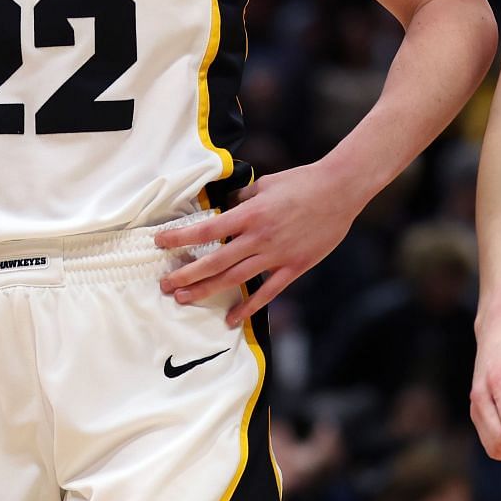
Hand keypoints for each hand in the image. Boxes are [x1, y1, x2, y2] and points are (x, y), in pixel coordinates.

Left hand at [155, 165, 361, 325]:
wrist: (340, 190)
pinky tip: (231, 319)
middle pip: (215, 261)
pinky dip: (248, 307)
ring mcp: (276, 255)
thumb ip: (242, 197)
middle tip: (166, 285)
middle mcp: (259, 237)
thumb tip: (224, 206)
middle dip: (186, 274)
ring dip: (207, 291)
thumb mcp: (266, 183)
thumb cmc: (302, 181)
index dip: (180, 238)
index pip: (206, 229)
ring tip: (184, 299)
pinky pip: (267, 292)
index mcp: (250, 213)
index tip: (160, 242)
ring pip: (234, 279)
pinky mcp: (294, 267)